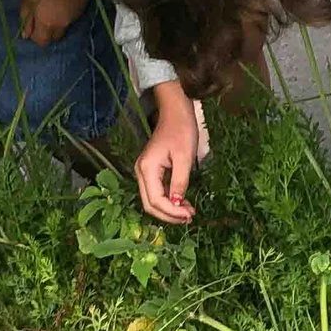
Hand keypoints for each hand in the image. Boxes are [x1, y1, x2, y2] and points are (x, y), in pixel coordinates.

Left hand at [20, 0, 89, 45]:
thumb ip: (26, 18)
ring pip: (64, 27)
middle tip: (41, 16)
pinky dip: (65, 13)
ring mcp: (74, 16)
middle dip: (47, 32)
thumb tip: (26, 35)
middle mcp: (63, 23)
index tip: (32, 25)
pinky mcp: (82, 7)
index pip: (42, 42)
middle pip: (55, 38)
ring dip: (57, 22)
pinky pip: (71, 17)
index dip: (35, 36)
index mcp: (48, 22)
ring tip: (52, 5)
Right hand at [136, 88, 198, 222]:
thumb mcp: (184, 158)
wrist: (175, 112)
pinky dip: (168, 202)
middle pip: (150, 204)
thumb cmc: (181, 130)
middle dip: (169, 215)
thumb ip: (179, 182)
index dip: (172, 212)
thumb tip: (176, 204)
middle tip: (189, 218)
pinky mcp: (151, 171)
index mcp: (147, 168)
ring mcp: (144, 172)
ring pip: (152, 201)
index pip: (155, 200)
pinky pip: (156, 193)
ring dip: (169, 210)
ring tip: (188, 212)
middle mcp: (141, 171)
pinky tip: (182, 203)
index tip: (189, 215)